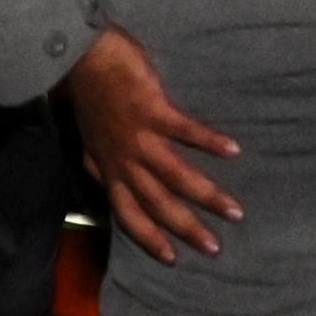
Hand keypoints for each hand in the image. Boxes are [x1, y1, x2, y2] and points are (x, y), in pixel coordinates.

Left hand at [63, 25, 241, 260]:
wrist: (81, 57)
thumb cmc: (89, 95)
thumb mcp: (87, 140)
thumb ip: (97, 162)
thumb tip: (100, 181)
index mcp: (110, 169)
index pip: (130, 214)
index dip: (150, 238)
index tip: (173, 259)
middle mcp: (125, 160)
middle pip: (158, 204)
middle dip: (187, 229)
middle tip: (215, 248)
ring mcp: (139, 137)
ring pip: (175, 176)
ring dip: (207, 195)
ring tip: (234, 211)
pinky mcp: (152, 109)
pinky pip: (184, 131)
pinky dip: (208, 141)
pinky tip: (233, 150)